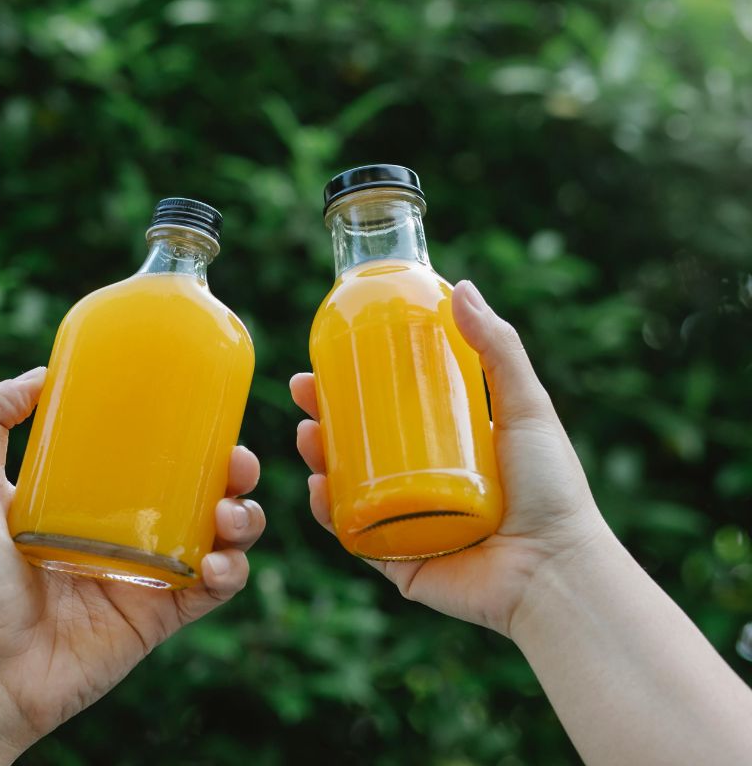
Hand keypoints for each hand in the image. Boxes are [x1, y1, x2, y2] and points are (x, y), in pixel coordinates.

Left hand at [0, 367, 264, 764]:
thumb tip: (40, 374)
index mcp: (95, 498)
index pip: (156, 454)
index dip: (190, 433)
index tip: (208, 409)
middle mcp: (130, 532)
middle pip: (203, 490)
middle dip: (235, 472)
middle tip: (236, 462)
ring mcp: (150, 575)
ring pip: (222, 537)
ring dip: (244, 518)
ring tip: (230, 515)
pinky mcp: (162, 617)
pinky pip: (215, 591)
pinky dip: (232, 573)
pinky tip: (219, 561)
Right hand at [291, 280, 607, 636]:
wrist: (553, 571)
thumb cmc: (552, 490)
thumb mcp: (527, 406)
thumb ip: (499, 348)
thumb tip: (460, 287)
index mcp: (449, 449)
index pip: (390, 410)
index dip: (354, 386)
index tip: (325, 360)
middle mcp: (422, 485)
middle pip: (359, 445)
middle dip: (323, 418)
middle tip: (304, 394)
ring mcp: (405, 523)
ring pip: (346, 487)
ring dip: (317, 459)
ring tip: (308, 436)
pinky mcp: (395, 561)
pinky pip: (352, 535)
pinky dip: (328, 513)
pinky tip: (317, 488)